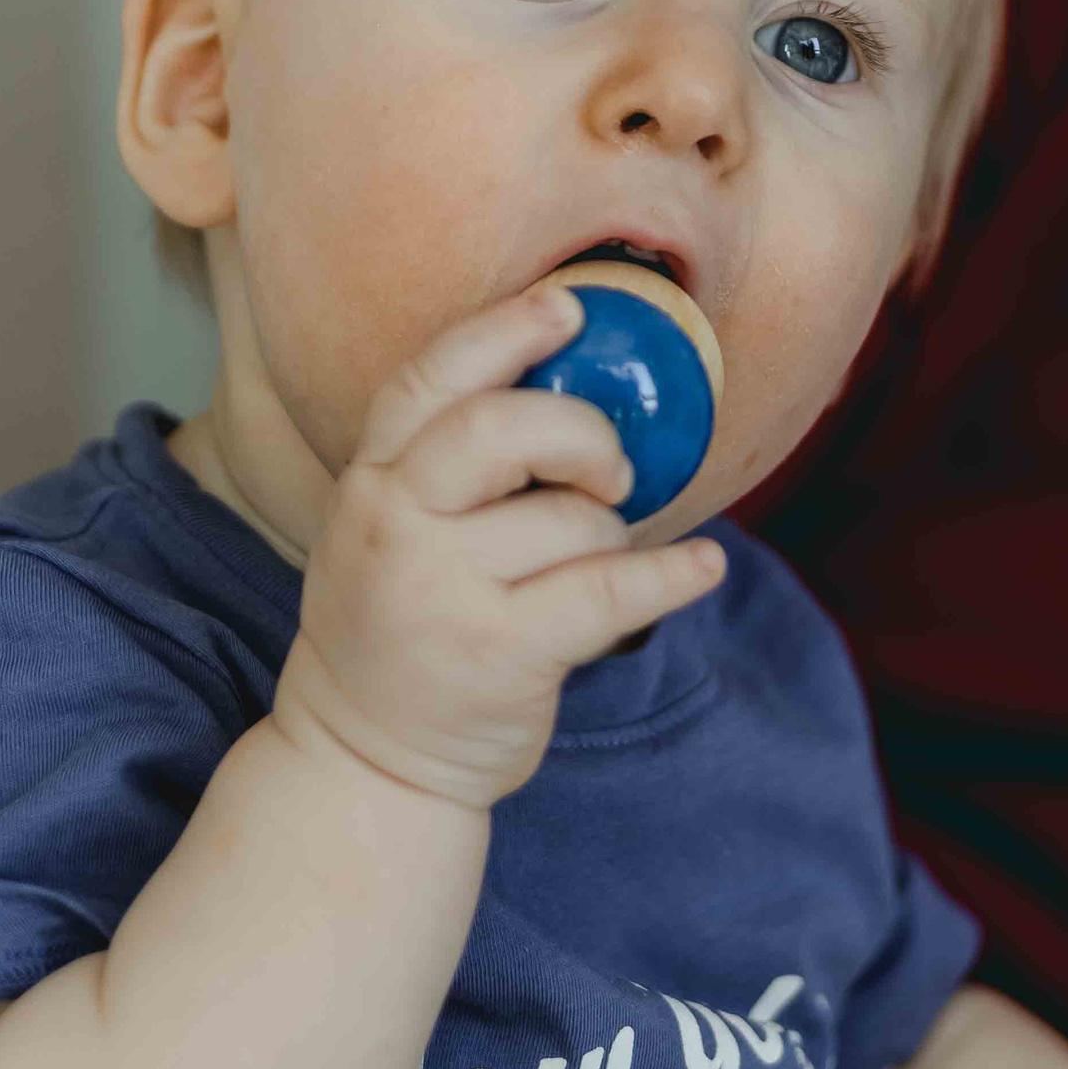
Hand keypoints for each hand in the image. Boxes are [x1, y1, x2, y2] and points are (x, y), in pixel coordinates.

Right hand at [277, 282, 727, 808]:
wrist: (365, 762)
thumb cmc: (400, 629)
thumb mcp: (387, 532)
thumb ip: (444, 467)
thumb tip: (577, 395)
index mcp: (372, 481)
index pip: (430, 379)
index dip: (505, 331)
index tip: (571, 306)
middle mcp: (395, 524)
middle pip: (502, 428)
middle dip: (582, 434)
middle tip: (611, 471)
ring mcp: (441, 591)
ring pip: (571, 521)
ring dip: (611, 538)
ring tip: (591, 567)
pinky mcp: (498, 654)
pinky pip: (612, 591)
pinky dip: (675, 576)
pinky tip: (703, 567)